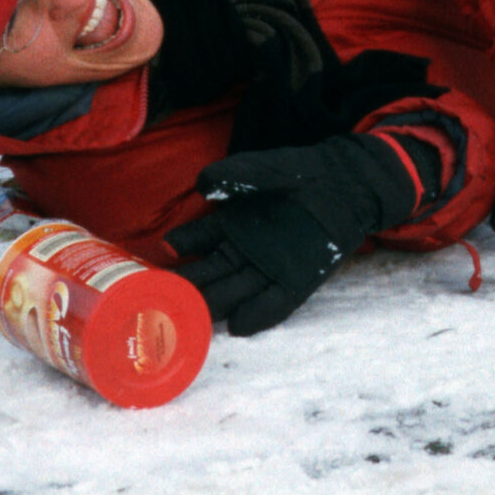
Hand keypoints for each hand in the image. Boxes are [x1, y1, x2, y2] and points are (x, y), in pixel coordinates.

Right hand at [165, 136, 417, 336]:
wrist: (343, 182)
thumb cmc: (299, 172)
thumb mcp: (263, 169)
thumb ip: (234, 175)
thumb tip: (202, 184)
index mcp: (227, 225)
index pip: (191, 243)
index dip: (174, 254)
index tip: (152, 265)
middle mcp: (241, 251)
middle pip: (207, 276)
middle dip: (186, 290)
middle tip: (162, 305)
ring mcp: (268, 268)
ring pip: (234, 293)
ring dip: (215, 308)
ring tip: (192, 321)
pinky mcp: (297, 281)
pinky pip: (275, 303)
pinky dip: (258, 315)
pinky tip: (238, 326)